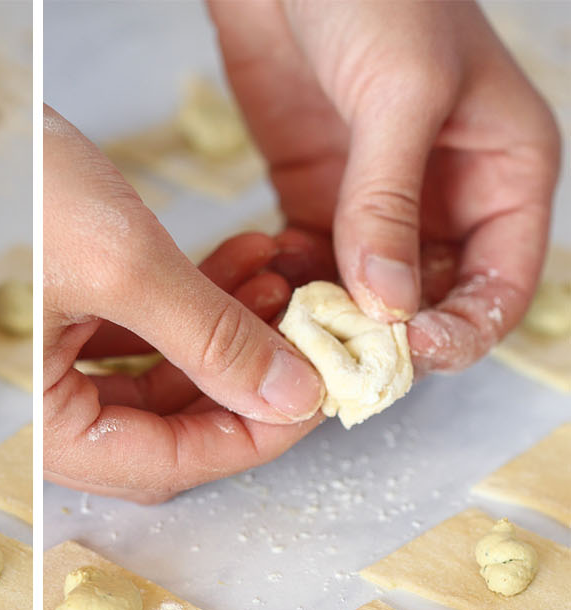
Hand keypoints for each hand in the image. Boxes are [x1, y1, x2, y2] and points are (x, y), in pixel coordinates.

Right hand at [44, 106, 322, 503]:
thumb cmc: (32, 188)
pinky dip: (205, 311)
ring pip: (170, 384)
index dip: (249, 438)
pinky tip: (249, 265)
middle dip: (248, 387)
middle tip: (309, 348)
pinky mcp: (79, 322)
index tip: (315, 396)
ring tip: (283, 288)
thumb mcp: (129, 265)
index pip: (164, 464)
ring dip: (235, 343)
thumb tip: (293, 397)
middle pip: (171, 434)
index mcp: (43, 420)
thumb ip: (212, 340)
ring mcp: (64, 364)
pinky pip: (155, 340)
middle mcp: (50, 405)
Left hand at [210, 0, 560, 371]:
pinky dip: (289, 283)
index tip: (408, 352)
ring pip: (366, 291)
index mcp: (506, 170)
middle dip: (390, 336)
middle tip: (336, 359)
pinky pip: (308, 261)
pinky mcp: (314, 191)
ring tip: (288, 327)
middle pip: (434, 300)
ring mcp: (378, 198)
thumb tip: (389, 304)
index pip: (502, 281)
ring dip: (331, 317)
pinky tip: (260, 287)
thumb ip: (390, 200)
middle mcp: (448, 195)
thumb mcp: (400, 93)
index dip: (464, 329)